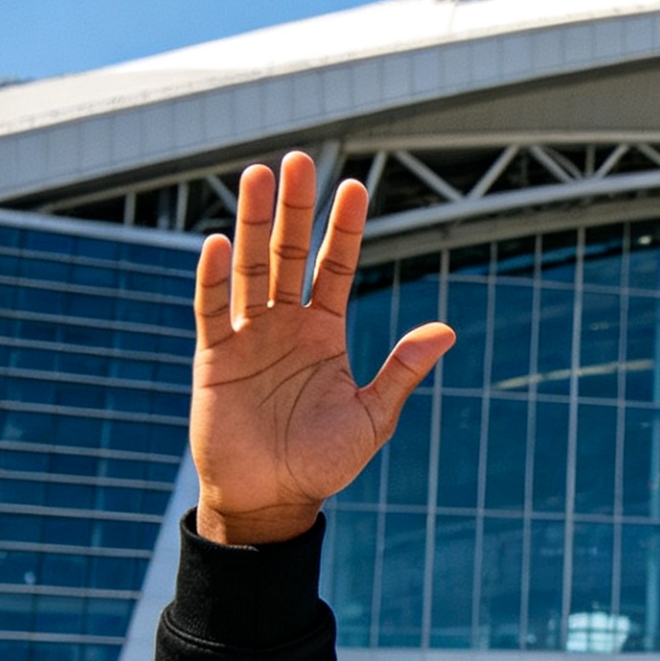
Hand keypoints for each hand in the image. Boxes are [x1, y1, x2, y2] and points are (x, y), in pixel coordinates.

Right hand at [189, 153, 453, 544]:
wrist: (271, 500)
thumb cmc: (322, 462)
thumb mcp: (372, 416)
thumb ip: (401, 370)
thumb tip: (447, 331)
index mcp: (325, 333)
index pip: (336, 268)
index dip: (344, 229)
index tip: (357, 187)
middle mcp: (285, 324)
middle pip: (287, 253)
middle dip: (293, 209)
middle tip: (297, 160)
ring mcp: (248, 336)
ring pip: (249, 268)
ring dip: (250, 223)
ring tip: (256, 176)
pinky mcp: (214, 356)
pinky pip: (212, 309)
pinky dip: (213, 278)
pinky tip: (217, 242)